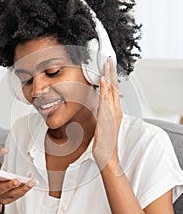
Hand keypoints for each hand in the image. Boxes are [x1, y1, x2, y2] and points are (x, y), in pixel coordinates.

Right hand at [0, 146, 34, 213]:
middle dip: (8, 185)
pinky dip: (26, 188)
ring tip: (30, 181)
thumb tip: (2, 149)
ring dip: (22, 188)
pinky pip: (18, 195)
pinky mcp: (10, 199)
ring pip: (12, 194)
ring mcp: (1, 196)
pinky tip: (31, 182)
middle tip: (16, 180)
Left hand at [92, 58, 122, 173]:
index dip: (111, 77)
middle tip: (109, 59)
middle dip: (111, 72)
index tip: (108, 66)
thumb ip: (101, 112)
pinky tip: (102, 81)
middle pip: (114, 87)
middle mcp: (115, 110)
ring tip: (106, 64)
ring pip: (111, 91)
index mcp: (115, 111)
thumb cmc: (105, 141)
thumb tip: (97, 104)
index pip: (113, 90)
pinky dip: (104, 89)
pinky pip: (105, 100)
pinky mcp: (107, 117)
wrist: (107, 154)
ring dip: (108, 76)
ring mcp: (112, 113)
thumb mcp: (103, 123)